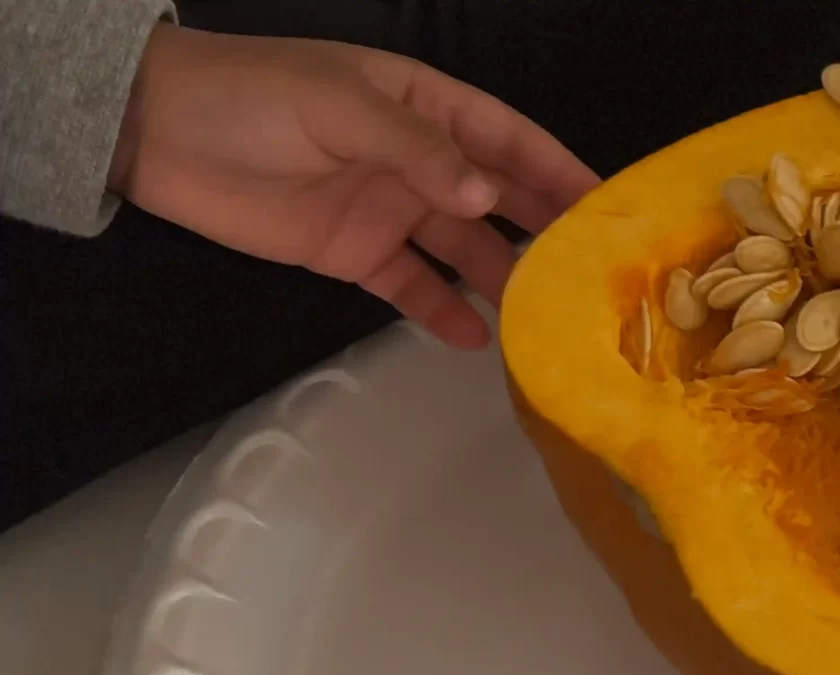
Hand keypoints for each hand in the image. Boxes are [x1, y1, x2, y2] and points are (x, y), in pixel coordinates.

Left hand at [109, 27, 599, 348]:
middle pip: (500, 200)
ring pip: (464, 249)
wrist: (156, 131)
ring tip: (547, 318)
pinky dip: (443, 312)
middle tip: (598, 276)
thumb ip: (416, 151)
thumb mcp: (339, 106)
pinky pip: (412, 287)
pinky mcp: (353, 253)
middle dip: (548, 233)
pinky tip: (476, 340)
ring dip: (503, 279)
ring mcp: (388, 209)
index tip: (610, 210)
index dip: (560, 171)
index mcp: (425, 107)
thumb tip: (486, 199)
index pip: (510, 141)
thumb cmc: (252, 96)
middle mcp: (419, 161)